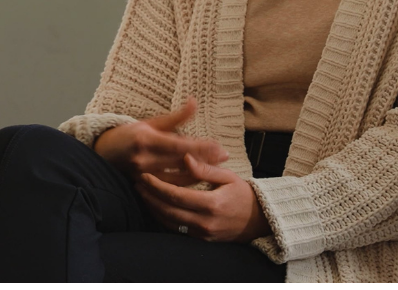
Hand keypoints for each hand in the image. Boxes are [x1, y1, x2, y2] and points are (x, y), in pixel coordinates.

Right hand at [93, 98, 228, 185]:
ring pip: (178, 180)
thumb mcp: (151, 122)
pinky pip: (169, 188)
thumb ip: (175, 117)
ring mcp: (144, 175)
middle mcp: (145, 159)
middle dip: (206, 160)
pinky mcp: (144, 186)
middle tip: (225, 156)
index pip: (180, 146)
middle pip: (182, 163)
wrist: (103, 153)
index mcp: (147, 140)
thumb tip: (194, 101)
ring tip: (216, 168)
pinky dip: (186, 185)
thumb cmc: (129, 135)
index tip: (220, 147)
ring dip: (199, 174)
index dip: (202, 148)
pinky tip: (199, 180)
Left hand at [135, 153, 270, 242]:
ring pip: (170, 222)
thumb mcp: (228, 176)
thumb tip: (185, 157)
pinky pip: (177, 229)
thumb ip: (205, 168)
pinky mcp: (202, 239)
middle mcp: (205, 221)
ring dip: (153, 208)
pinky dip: (163, 218)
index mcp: (212, 204)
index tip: (145, 176)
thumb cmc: (243, 194)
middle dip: (150, 197)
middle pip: (169, 211)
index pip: (177, 195)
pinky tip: (155, 206)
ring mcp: (203, 233)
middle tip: (138, 183)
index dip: (158, 186)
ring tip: (142, 193)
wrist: (259, 220)